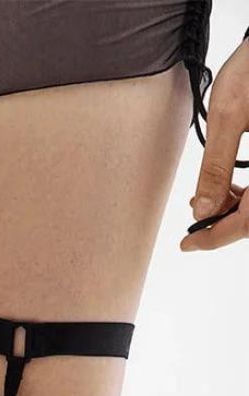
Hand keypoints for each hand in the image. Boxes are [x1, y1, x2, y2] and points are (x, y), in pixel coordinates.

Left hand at [181, 39, 248, 250]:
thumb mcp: (228, 116)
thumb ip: (215, 168)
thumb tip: (202, 211)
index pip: (248, 222)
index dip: (215, 238)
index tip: (188, 245)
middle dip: (225, 224)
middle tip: (194, 222)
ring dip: (236, 209)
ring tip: (206, 200)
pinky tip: (230, 187)